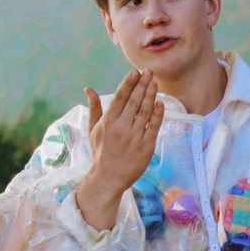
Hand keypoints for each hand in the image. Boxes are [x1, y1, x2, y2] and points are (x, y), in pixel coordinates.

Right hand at [74, 72, 164, 230]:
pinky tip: (160, 103)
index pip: (119, 98)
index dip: (128, 84)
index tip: (135, 72)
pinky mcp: (146, 147)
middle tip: (148, 72)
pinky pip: (153, 127)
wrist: (108, 178)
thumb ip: (94, 108)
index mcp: (108, 122)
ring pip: (145, 112)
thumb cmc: (100, 152)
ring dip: (151, 95)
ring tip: (155, 82)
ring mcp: (134, 137)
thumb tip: (89, 89)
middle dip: (142, 85)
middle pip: (134, 102)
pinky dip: (158, 114)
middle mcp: (121, 128)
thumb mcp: (93, 129)